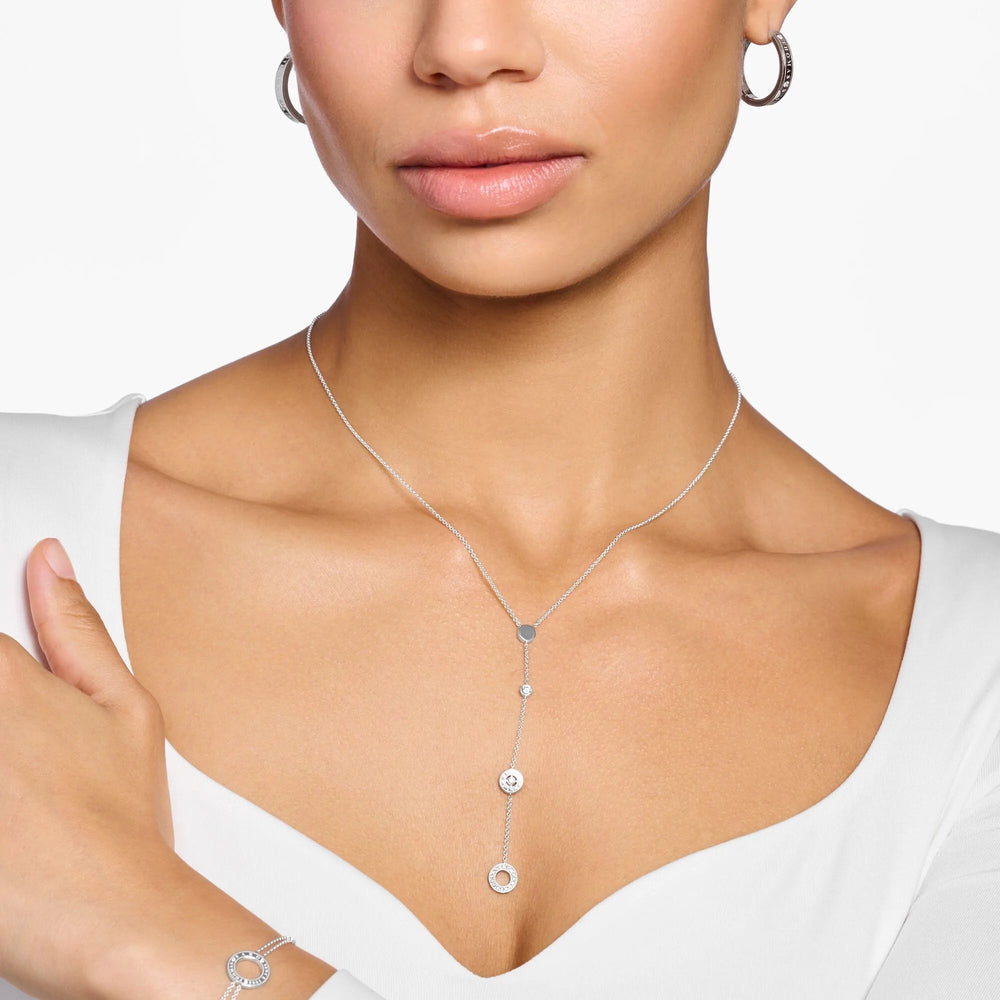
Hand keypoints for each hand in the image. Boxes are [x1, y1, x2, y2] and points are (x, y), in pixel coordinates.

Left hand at [0, 538, 173, 998]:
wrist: (107, 913)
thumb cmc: (120, 818)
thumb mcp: (126, 708)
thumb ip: (78, 628)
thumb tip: (49, 562)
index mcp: (2, 681)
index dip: (4, 671)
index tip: (21, 707)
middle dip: (4, 716)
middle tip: (26, 759)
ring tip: (21, 785)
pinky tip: (11, 804)